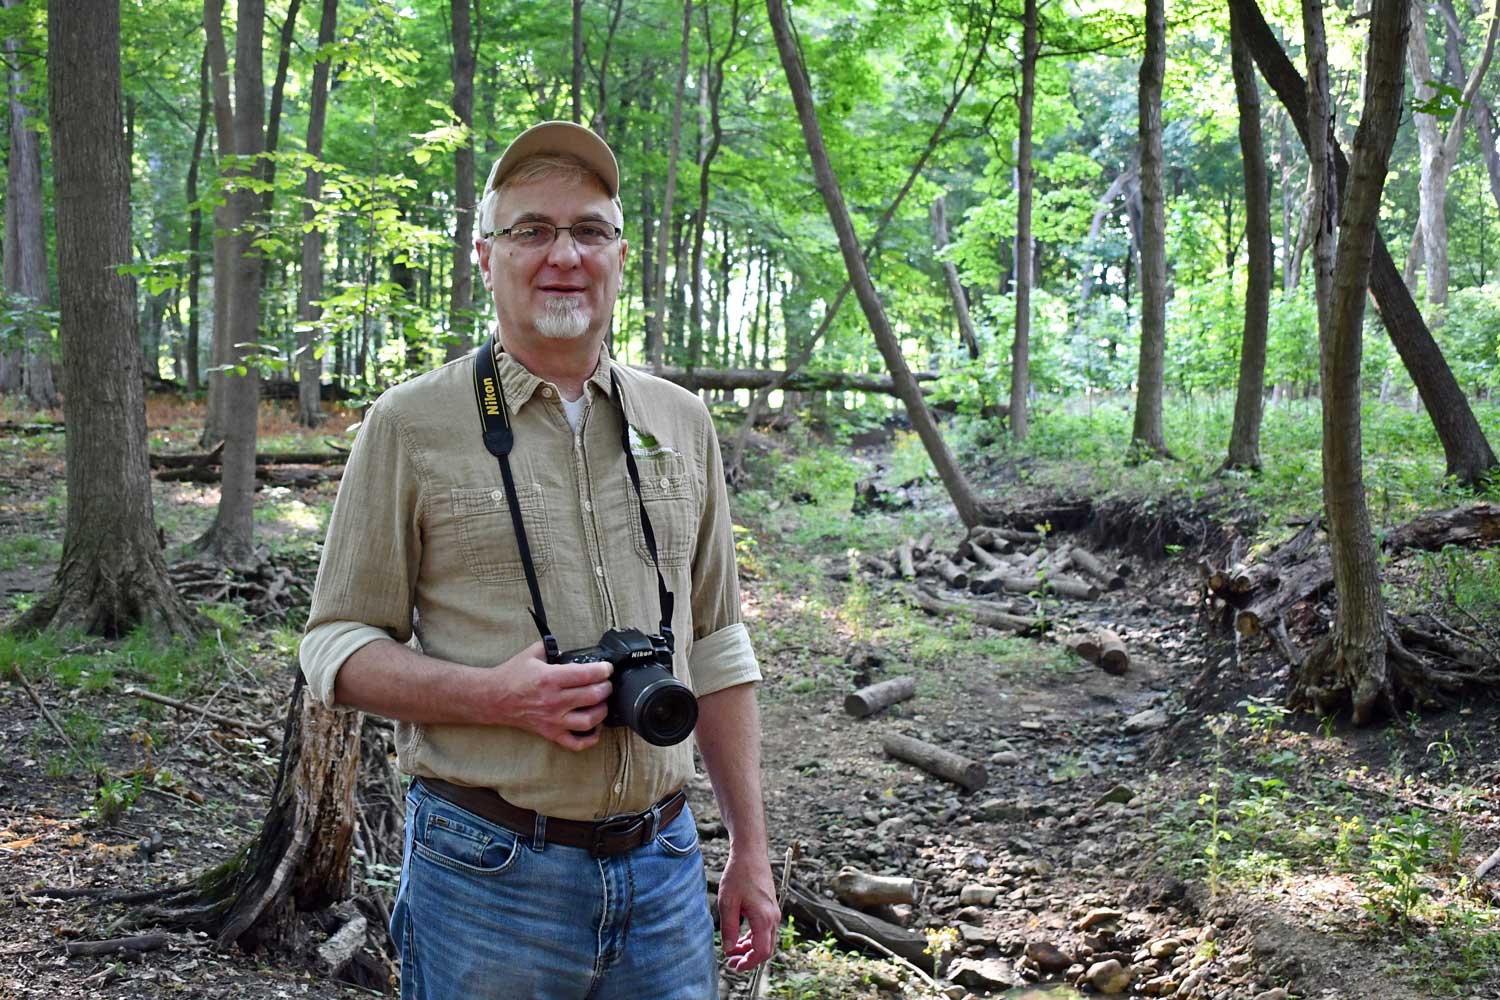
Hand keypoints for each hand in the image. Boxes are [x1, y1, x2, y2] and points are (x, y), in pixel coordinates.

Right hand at [485, 641, 611, 749]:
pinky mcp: (551, 732)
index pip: (587, 675)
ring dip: (602, 711)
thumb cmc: (513, 676)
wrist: (494, 698)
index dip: (603, 670)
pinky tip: (595, 727)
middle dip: (606, 688)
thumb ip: (554, 648)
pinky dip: (590, 738)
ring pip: (589, 720)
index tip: (607, 668)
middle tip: (607, 683)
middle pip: (593, 696)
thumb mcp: (533, 653)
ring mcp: (553, 719)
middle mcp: (554, 700)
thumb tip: (571, 651)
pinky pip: (576, 743)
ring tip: (602, 702)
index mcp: (550, 678)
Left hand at [717, 844, 778, 972]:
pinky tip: (740, 937)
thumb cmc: (738, 875)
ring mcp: (774, 912)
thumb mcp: (727, 903)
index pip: (761, 952)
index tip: (734, 966)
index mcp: (764, 918)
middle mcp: (773, 917)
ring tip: (732, 950)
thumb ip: (729, 929)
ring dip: (750, 948)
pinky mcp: (771, 907)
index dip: (748, 963)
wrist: (750, 853)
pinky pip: (765, 929)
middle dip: (749, 958)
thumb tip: (729, 950)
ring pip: (766, 940)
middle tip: (731, 962)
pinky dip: (754, 937)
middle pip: (766, 949)